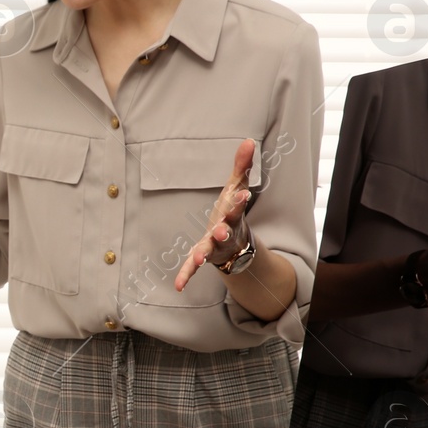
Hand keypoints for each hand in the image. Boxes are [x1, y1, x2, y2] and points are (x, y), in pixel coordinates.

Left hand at [175, 138, 255, 291]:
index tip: (241, 195)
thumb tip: (248, 140)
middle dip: (224, 231)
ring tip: (198, 258)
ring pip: (210, 251)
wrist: (235, 242)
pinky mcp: (203, 256)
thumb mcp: (237, 187)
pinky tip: (178, 286)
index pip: (237, 207)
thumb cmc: (232, 211)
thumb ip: (242, 166)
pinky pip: (193, 267)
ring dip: (204, 254)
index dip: (239, 201)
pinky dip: (186, 275)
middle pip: (226, 231)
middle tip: (222, 230)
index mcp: (233, 215)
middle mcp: (226, 232)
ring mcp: (214, 246)